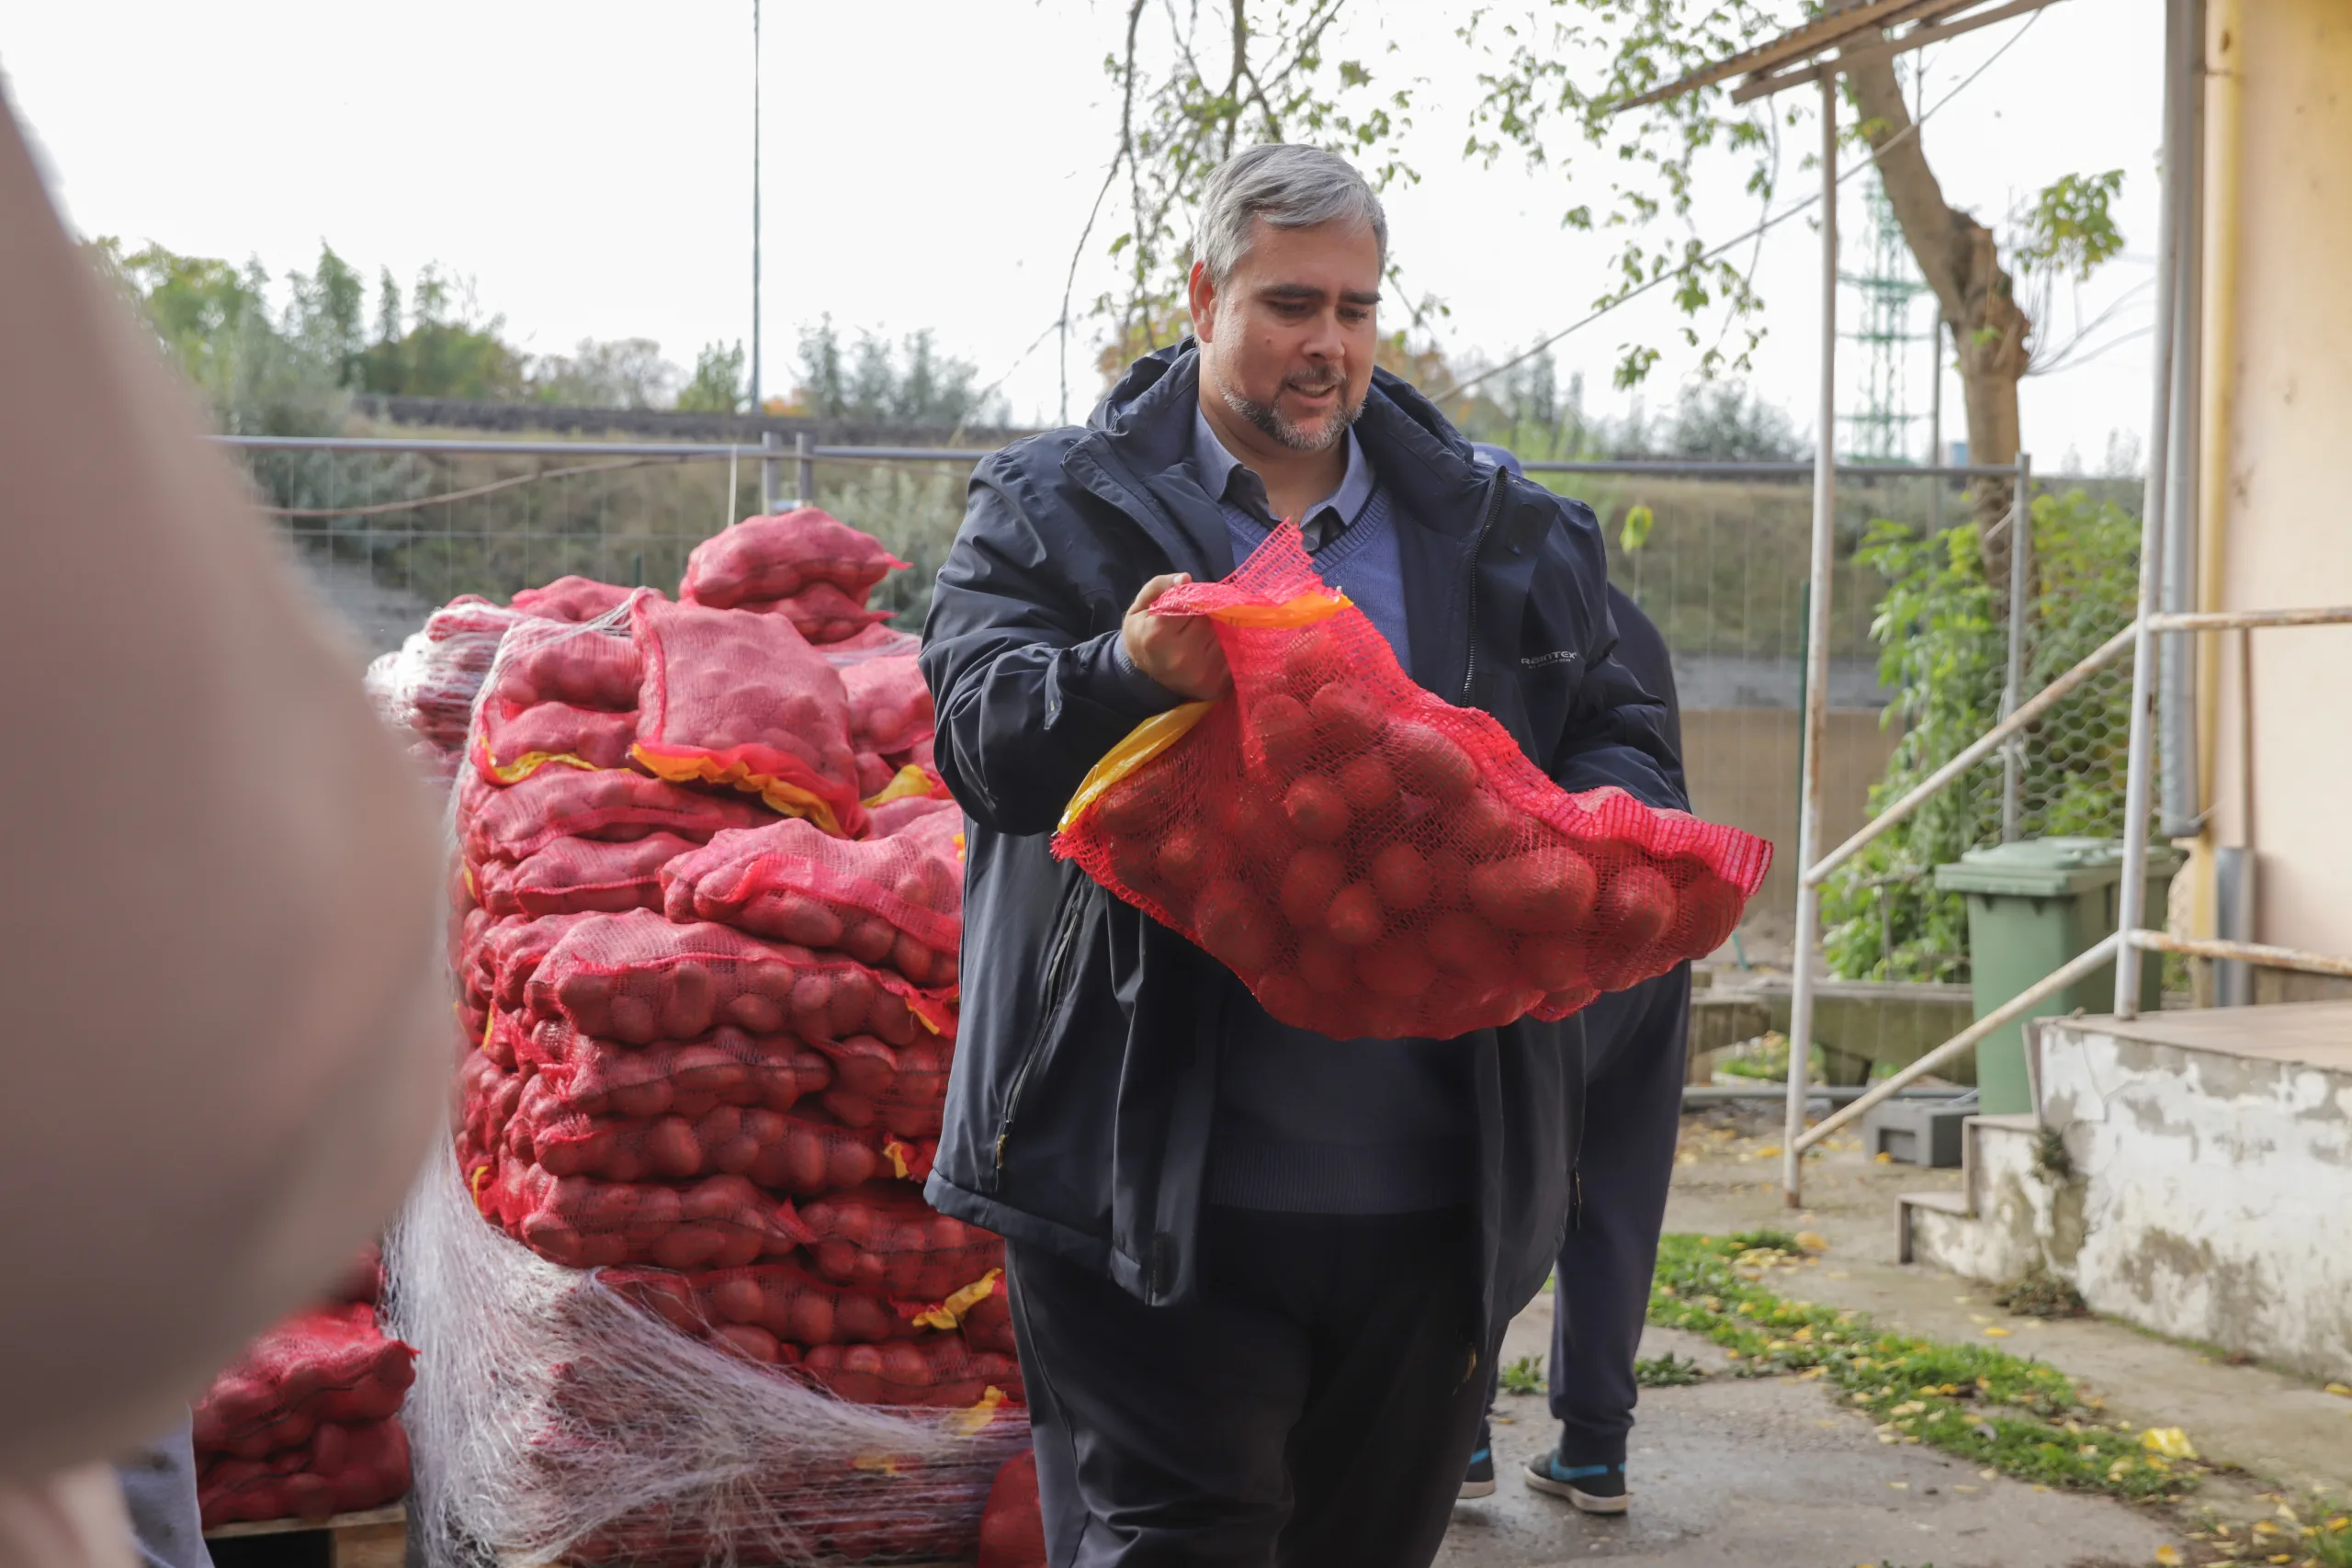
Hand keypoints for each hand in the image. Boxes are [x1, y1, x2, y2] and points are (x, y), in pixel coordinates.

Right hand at [1121, 573, 1230, 700]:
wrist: (1143, 678)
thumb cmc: (1142, 635)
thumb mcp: (1141, 606)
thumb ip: (1161, 586)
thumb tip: (1186, 579)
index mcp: (1157, 634)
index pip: (1191, 602)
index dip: (1192, 600)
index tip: (1188, 604)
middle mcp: (1180, 657)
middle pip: (1211, 621)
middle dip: (1207, 615)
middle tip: (1194, 621)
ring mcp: (1200, 674)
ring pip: (1226, 637)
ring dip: (1220, 631)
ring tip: (1202, 636)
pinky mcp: (1215, 686)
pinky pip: (1233, 657)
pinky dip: (1228, 649)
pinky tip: (1212, 650)